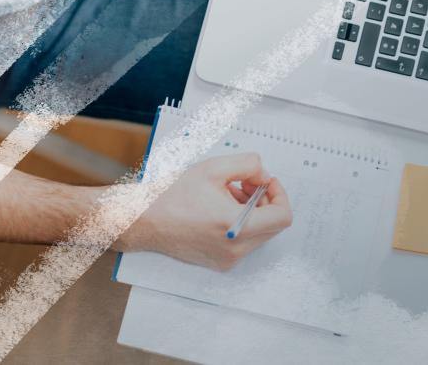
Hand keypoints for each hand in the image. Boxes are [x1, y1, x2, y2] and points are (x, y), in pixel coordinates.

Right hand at [118, 153, 291, 270]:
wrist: (145, 220)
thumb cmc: (174, 195)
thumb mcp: (214, 168)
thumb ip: (249, 165)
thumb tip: (264, 176)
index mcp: (236, 228)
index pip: (282, 217)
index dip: (279, 194)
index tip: (266, 181)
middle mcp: (235, 249)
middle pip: (272, 225)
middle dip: (263, 200)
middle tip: (242, 184)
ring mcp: (228, 260)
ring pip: (259, 233)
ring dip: (251, 210)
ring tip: (227, 193)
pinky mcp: (220, 263)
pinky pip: (244, 241)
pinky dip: (240, 223)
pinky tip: (219, 208)